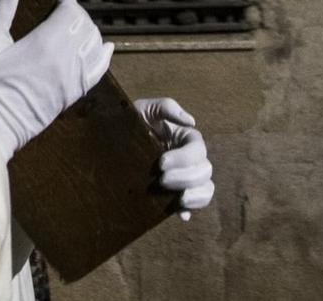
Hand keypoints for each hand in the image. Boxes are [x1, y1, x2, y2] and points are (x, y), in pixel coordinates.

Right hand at [0, 0, 113, 159]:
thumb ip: (3, 10)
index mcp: (46, 41)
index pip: (69, 9)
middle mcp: (67, 57)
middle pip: (84, 23)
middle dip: (75, 11)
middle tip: (60, 8)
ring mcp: (75, 76)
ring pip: (95, 43)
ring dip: (88, 28)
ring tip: (74, 25)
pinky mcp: (76, 92)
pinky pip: (100, 69)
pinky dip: (104, 54)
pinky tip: (105, 46)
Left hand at [136, 97, 212, 218]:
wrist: (115, 141)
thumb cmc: (133, 122)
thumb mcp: (145, 109)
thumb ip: (166, 107)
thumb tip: (191, 122)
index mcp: (186, 139)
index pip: (198, 149)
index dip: (184, 158)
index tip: (161, 163)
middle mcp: (191, 159)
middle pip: (205, 171)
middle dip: (185, 178)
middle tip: (161, 180)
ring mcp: (186, 177)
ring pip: (206, 189)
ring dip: (196, 196)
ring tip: (178, 200)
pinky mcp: (177, 193)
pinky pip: (194, 205)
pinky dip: (190, 210)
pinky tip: (180, 214)